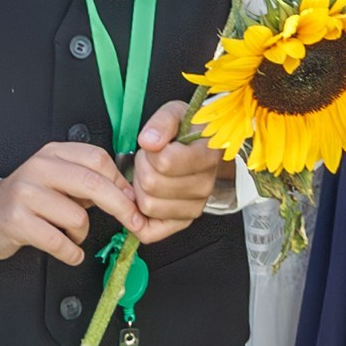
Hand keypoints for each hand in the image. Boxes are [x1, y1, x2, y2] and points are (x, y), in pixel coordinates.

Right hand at [0, 143, 145, 263]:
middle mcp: (39, 168)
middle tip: (135, 223)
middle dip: (121, 207)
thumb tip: (127, 194)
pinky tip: (69, 251)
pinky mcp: (17, 220)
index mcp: (53, 153)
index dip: (121, 182)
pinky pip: (59, 241)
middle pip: (93, 183)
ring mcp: (26, 194)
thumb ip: (87, 182)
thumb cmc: (28, 199)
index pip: (97, 159)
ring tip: (71, 235)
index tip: (133, 200)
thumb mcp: (56, 179)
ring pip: (77, 217)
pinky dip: (71, 252)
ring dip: (82, 234)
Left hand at [128, 101, 224, 244]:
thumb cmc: (186, 132)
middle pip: (152, 184)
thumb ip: (162, 122)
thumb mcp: (176, 114)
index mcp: (207, 156)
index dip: (150, 150)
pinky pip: (151, 232)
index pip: (165, 161)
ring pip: (148, 205)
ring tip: (150, 174)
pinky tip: (141, 199)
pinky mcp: (182, 222)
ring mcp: (195, 207)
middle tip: (149, 159)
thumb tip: (149, 141)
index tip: (155, 144)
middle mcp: (205, 186)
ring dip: (139, 188)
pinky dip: (138, 218)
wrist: (200, 150)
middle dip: (141, 167)